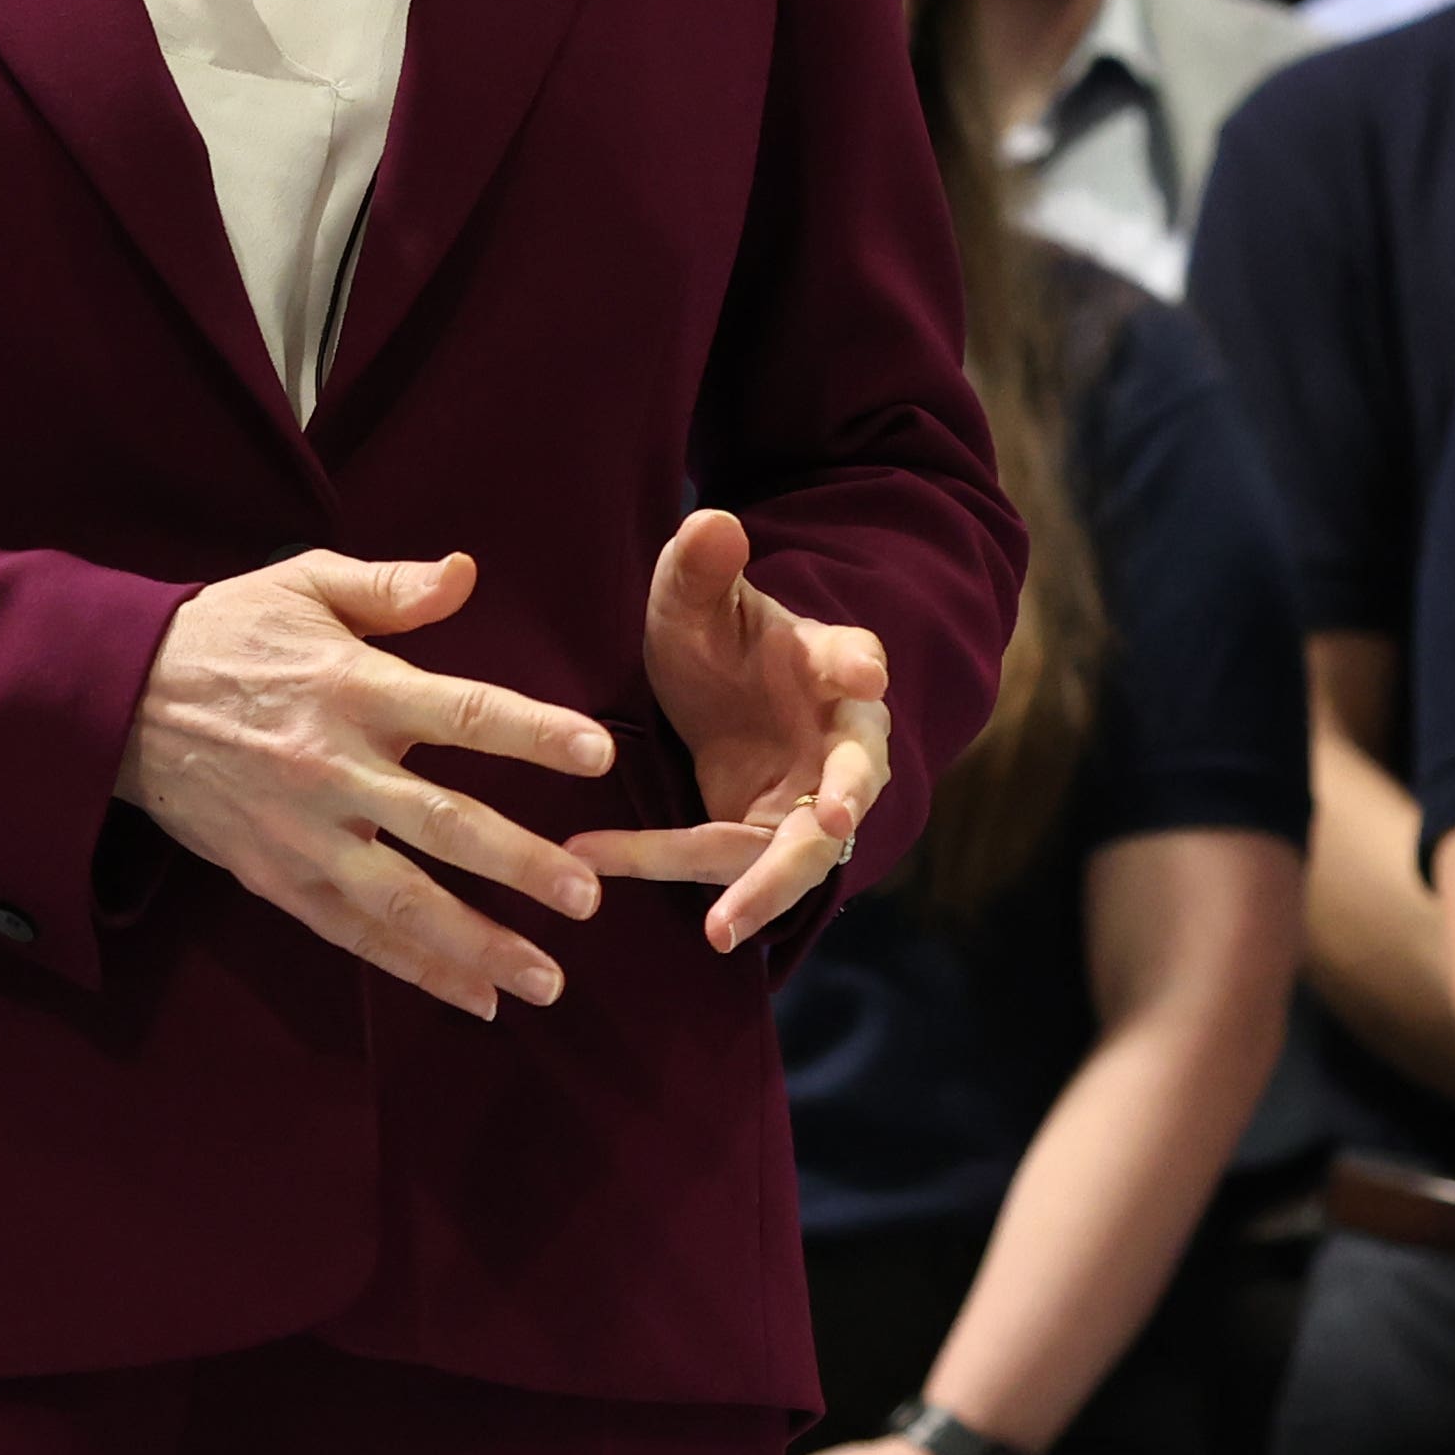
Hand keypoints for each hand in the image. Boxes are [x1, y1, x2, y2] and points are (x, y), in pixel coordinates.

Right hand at [119, 553, 615, 1021]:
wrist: (118, 698)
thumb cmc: (227, 633)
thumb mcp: (304, 585)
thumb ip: (391, 587)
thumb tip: (467, 572)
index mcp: (354, 687)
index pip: (463, 711)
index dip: (534, 734)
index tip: (599, 755)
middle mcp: (334, 767)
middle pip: (442, 823)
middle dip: (519, 863)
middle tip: (589, 895)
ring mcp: (304, 832)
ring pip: (402, 898)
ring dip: (478, 943)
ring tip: (547, 978)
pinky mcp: (276, 877)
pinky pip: (353, 933)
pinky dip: (414, 968)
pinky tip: (475, 998)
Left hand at [569, 508, 891, 950]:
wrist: (716, 688)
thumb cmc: (720, 637)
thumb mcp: (696, 599)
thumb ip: (701, 566)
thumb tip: (713, 522)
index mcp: (833, 664)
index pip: (854, 659)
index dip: (857, 663)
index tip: (862, 669)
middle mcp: (838, 740)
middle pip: (853, 779)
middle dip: (844, 804)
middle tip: (830, 821)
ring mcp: (808, 797)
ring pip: (798, 851)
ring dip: (762, 890)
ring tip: (720, 931)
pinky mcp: (765, 838)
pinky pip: (723, 863)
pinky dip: (661, 864)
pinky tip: (593, 858)